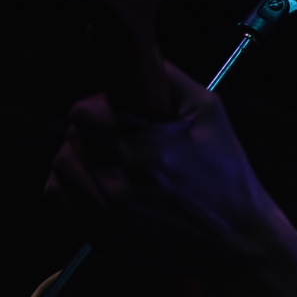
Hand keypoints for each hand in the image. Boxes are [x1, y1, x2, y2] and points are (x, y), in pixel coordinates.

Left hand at [46, 60, 281, 273]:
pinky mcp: (103, 237)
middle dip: (92, 131)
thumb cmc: (228, 176)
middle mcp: (121, 182)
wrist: (237, 241)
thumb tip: (137, 55)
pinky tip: (95, 182)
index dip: (97, 106)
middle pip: (71, 138)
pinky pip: (59, 199)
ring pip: (62, 167)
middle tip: (118, 137)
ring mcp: (109, 214)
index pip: (83, 113)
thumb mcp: (210, 114)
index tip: (114, 112)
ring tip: (106, 159)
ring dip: (78, 156)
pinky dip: (69, 185)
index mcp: (146, 148)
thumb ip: (169, 78)